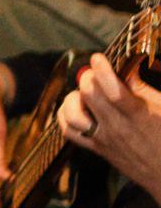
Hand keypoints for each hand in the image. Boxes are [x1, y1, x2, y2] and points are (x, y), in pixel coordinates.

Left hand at [60, 53, 160, 202]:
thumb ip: (142, 88)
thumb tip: (126, 68)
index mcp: (138, 116)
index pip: (113, 90)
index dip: (102, 70)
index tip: (98, 58)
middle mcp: (117, 128)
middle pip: (89, 95)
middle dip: (88, 78)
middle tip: (95, 73)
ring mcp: (104, 140)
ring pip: (73, 114)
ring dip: (74, 97)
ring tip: (85, 93)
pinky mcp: (96, 149)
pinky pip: (69, 131)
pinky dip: (66, 116)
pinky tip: (75, 108)